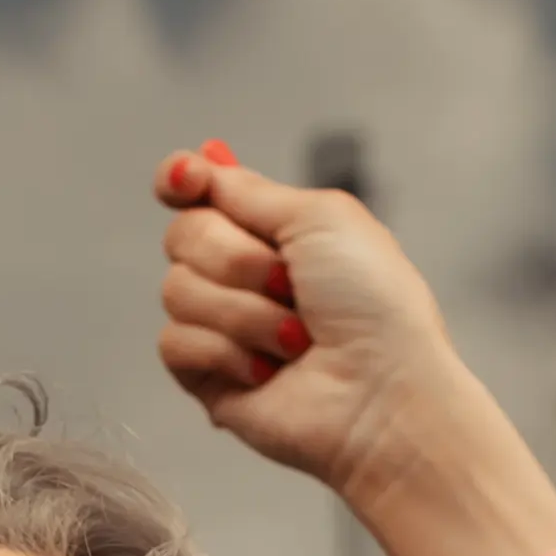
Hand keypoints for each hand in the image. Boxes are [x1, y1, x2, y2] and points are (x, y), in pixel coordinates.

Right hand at [151, 145, 470, 495]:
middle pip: (182, 236)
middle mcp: (243, 275)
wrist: (381, 393)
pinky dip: (227, 353)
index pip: (198, 192)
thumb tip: (202, 162)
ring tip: (294, 340)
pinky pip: (175, 344)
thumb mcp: (323, 218)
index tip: (187, 178)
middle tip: (288, 284)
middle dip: (236, 259)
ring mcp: (222, 326)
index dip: (182, 180)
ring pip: (176, 291)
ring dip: (244, 313)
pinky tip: (268, 371)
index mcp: (274, 231)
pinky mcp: (207, 377)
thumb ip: (251, 191)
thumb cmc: (376, 309)